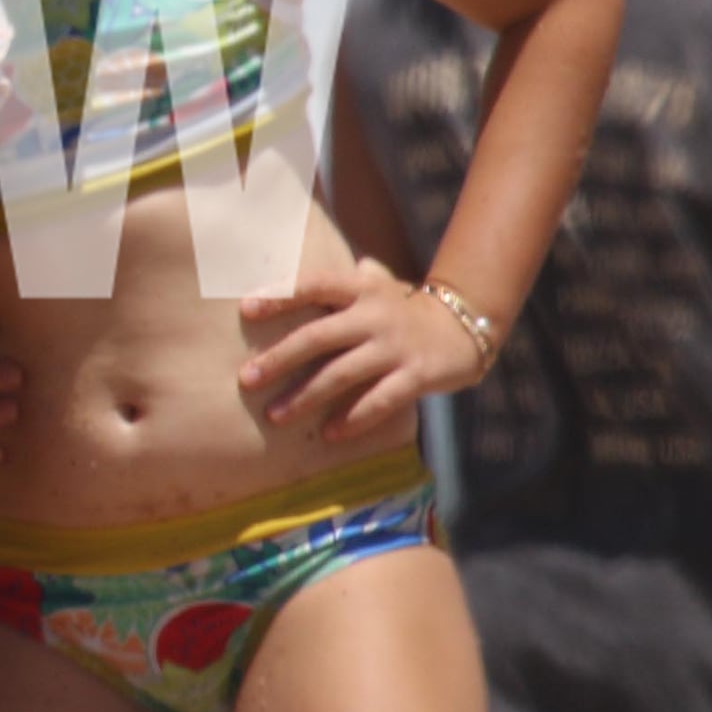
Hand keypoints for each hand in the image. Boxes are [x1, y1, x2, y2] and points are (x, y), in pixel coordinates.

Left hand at [237, 258, 479, 445]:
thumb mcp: (375, 285)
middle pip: (319, 336)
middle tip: (246, 379)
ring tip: (275, 416)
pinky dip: (354, 418)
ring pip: (342, 373)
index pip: (315, 285)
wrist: (465, 325)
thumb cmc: (402, 309)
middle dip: (279, 358)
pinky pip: (380, 400)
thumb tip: (285, 277)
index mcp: (361, 288)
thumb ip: (337, 283)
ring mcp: (396, 346)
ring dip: (305, 397)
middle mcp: (376, 314)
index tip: (246, 309)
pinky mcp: (417, 375)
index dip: (281, 294)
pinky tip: (329, 434)